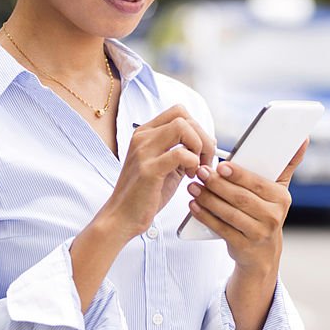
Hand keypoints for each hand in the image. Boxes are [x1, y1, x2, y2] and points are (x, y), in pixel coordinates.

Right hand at [99, 105, 215, 241]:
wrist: (122, 217)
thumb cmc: (145, 194)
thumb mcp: (164, 165)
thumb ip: (181, 150)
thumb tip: (207, 141)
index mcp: (146, 134)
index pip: (179, 111)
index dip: (197, 128)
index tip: (201, 149)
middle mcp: (142, 138)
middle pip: (184, 118)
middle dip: (203, 139)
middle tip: (204, 161)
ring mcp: (144, 152)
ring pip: (182, 128)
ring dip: (198, 147)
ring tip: (195, 167)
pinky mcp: (148, 170)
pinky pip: (181, 154)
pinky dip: (193, 163)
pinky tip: (189, 176)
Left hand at [186, 139, 308, 273]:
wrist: (262, 252)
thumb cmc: (266, 212)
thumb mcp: (278, 189)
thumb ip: (288, 164)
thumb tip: (303, 139)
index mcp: (281, 198)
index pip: (258, 184)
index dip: (239, 175)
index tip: (221, 166)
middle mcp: (273, 217)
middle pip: (241, 198)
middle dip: (218, 184)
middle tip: (201, 172)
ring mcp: (258, 233)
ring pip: (229, 213)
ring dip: (208, 199)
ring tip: (193, 187)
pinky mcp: (242, 246)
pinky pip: (221, 229)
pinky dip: (205, 216)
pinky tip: (194, 206)